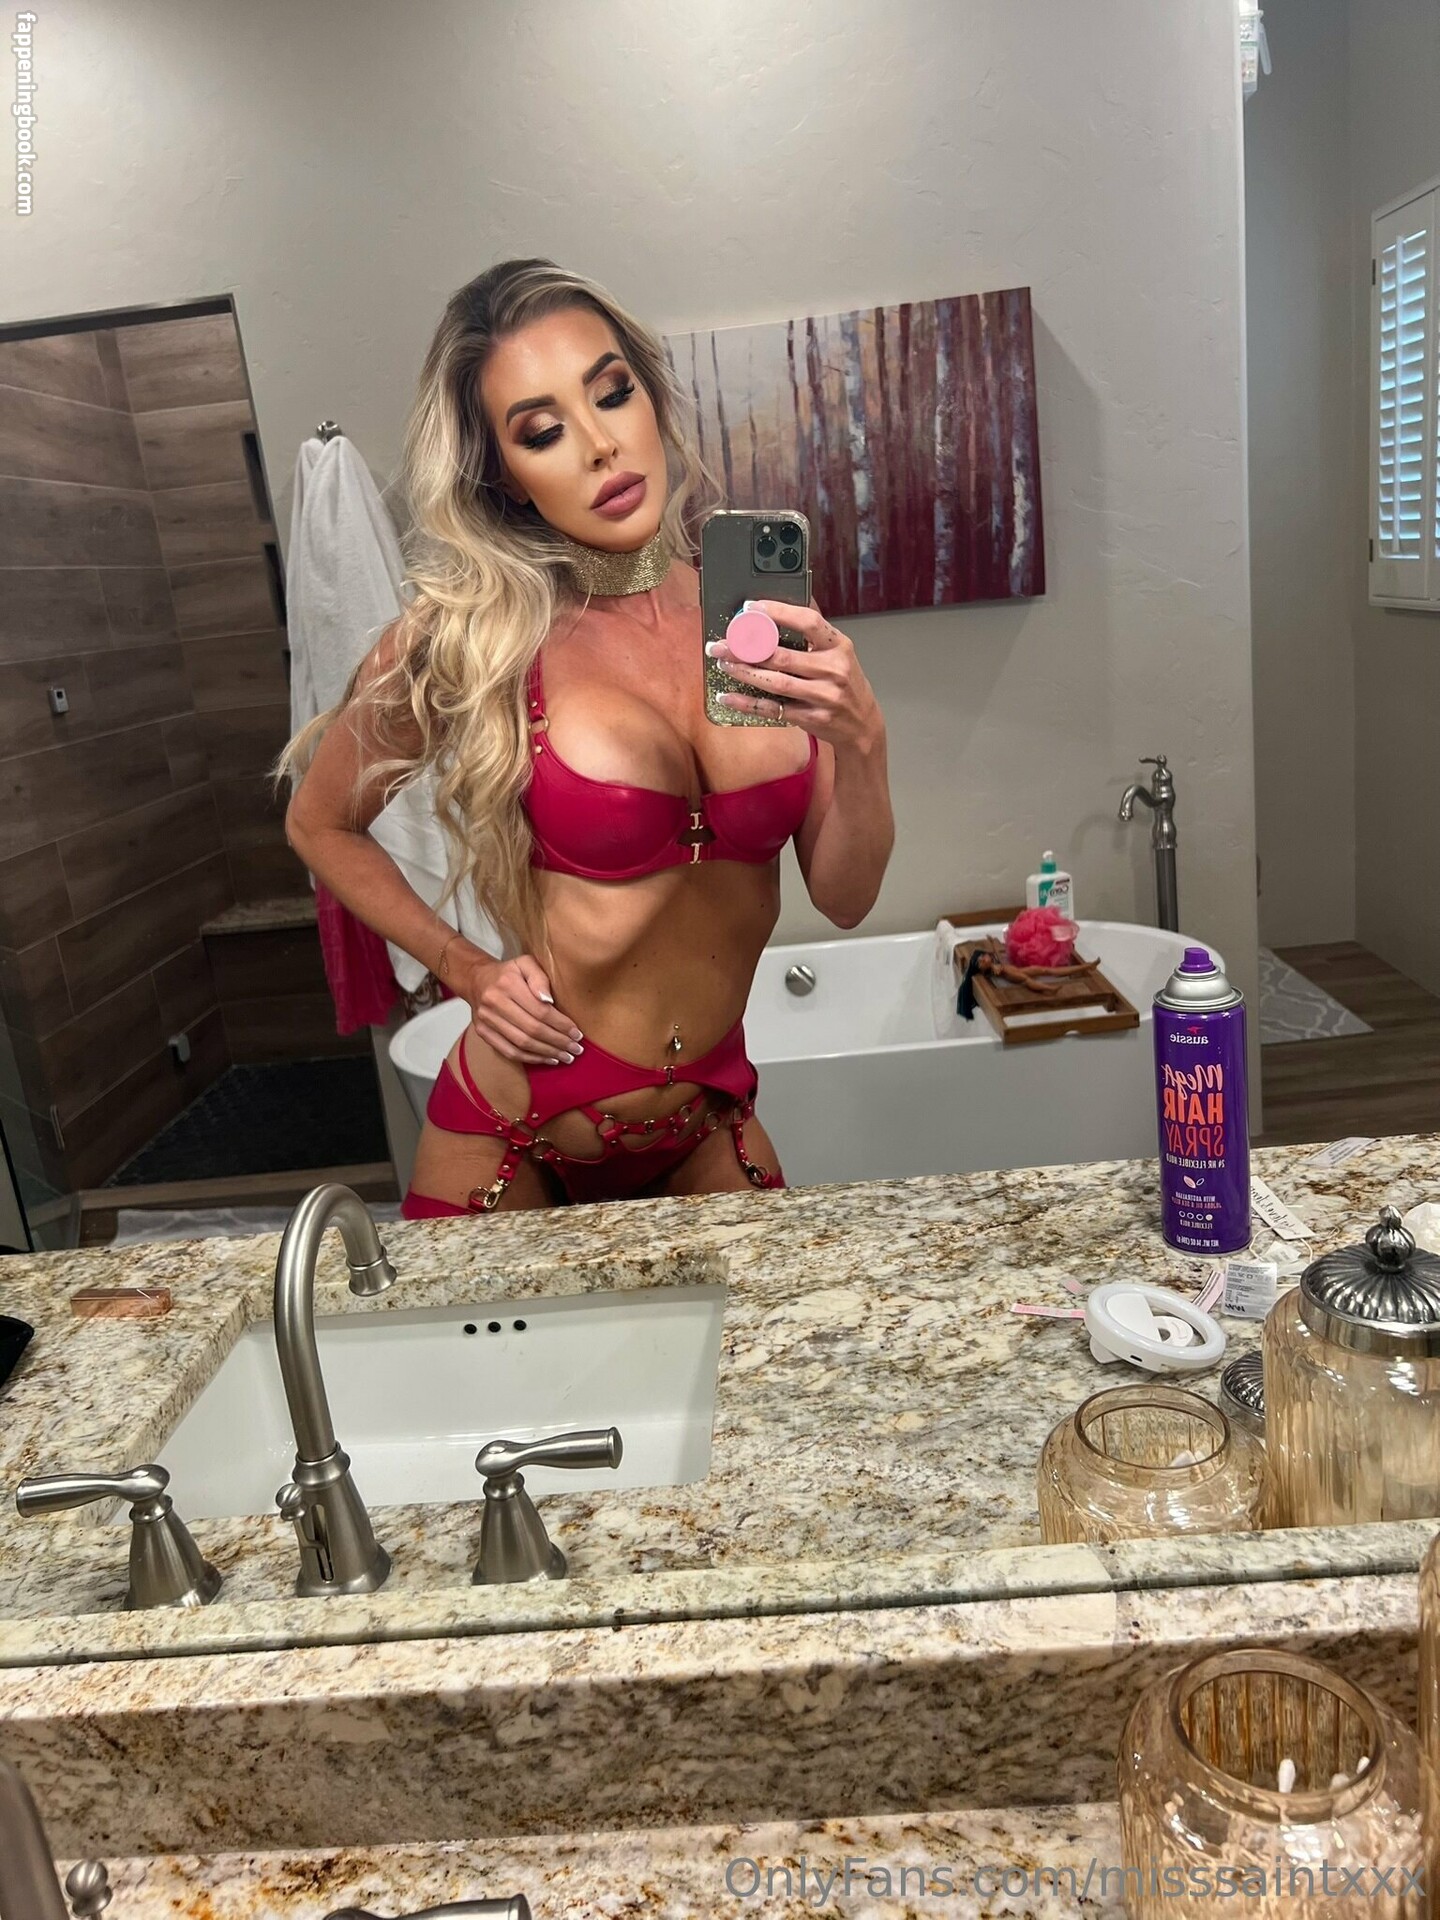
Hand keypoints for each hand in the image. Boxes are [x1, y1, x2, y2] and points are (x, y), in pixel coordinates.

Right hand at [458, 952, 583, 1065]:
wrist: (476, 979)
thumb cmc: (508, 972)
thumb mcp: (526, 963)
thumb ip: (540, 978)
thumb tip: (549, 1001)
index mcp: (508, 984)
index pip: (540, 1010)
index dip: (560, 1025)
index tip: (576, 1033)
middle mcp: (494, 1002)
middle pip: (532, 1029)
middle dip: (557, 1042)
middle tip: (576, 1049)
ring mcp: (486, 1020)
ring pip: (521, 1043)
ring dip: (546, 1053)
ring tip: (565, 1056)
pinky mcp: (483, 1033)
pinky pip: (509, 1051)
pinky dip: (530, 1059)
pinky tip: (547, 1059)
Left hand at [706, 600, 882, 752]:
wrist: (863, 724)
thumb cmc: (846, 684)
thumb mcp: (839, 654)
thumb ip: (813, 635)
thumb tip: (776, 611)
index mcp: (839, 646)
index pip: (808, 622)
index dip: (778, 612)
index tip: (751, 608)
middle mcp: (833, 670)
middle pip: (782, 656)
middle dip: (746, 648)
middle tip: (721, 644)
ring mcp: (823, 696)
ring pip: (775, 682)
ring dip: (744, 672)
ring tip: (723, 664)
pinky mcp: (812, 718)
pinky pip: (774, 709)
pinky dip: (748, 703)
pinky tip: (729, 697)